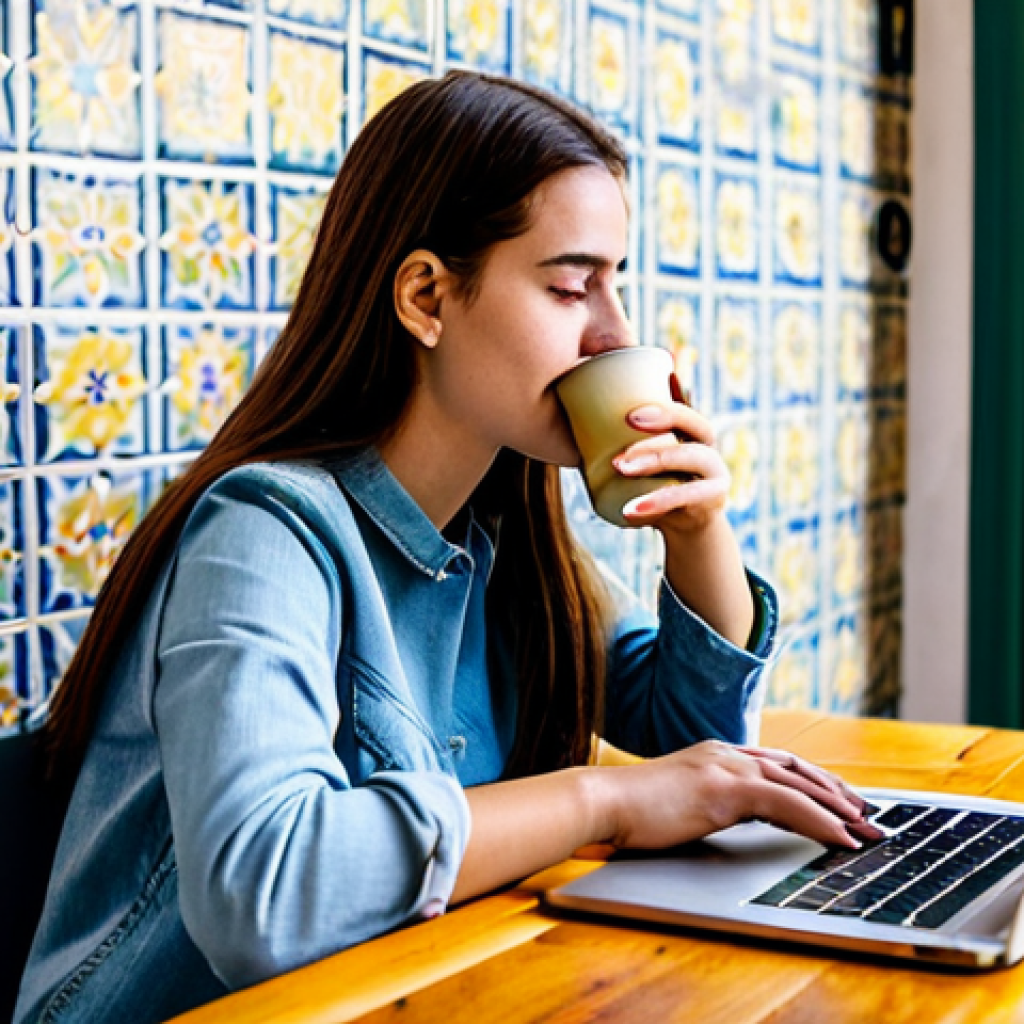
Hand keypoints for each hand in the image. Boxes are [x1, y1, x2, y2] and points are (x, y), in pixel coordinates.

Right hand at [598, 740, 882, 850]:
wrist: (602, 802)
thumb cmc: (630, 810)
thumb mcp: (679, 802)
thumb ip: (706, 803)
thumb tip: (723, 821)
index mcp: (715, 754)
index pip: (776, 763)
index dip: (812, 781)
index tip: (838, 801)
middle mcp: (726, 753)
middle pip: (796, 768)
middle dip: (835, 791)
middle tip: (866, 814)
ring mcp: (726, 766)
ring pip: (799, 784)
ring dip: (839, 808)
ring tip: (867, 829)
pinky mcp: (726, 788)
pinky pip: (787, 804)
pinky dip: (820, 820)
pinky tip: (841, 837)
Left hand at [611, 374, 728, 533]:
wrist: (685, 526)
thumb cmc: (657, 485)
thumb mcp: (645, 463)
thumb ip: (626, 443)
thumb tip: (579, 421)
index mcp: (691, 432)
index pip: (683, 409)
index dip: (661, 409)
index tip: (628, 416)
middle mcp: (708, 446)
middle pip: (693, 427)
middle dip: (654, 433)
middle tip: (617, 450)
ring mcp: (716, 472)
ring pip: (689, 457)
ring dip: (652, 461)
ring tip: (619, 469)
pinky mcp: (713, 499)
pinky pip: (686, 496)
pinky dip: (657, 502)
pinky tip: (630, 511)